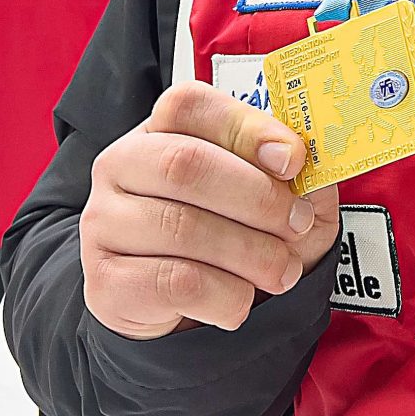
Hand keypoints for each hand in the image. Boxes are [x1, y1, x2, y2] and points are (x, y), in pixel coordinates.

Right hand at [81, 82, 340, 339]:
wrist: (187, 311)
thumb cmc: (236, 237)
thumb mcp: (275, 196)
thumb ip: (293, 171)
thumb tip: (310, 160)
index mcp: (161, 131)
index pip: (189, 104)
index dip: (246, 127)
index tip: (294, 159)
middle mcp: (121, 167)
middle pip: (185, 164)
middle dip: (258, 198)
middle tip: (297, 224)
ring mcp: (104, 224)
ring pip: (182, 227)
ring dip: (251, 253)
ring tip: (281, 270)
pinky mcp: (107, 283)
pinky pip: (175, 282)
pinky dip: (226, 295)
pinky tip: (240, 300)